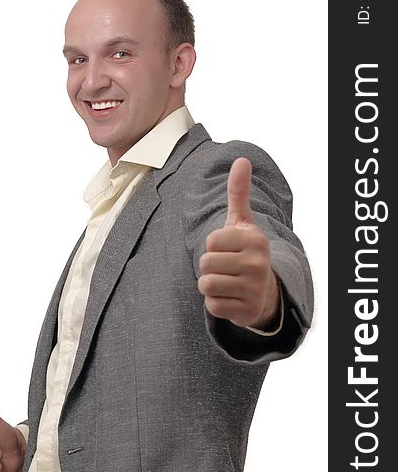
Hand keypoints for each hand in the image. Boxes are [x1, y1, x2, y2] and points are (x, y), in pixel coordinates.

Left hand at [198, 158, 279, 329]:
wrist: (265, 291)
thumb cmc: (245, 251)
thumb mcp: (242, 223)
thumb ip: (238, 193)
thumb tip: (241, 160)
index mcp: (255, 240)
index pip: (211, 241)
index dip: (213, 246)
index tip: (227, 249)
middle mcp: (258, 264)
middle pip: (205, 263)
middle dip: (209, 266)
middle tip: (225, 268)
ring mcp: (254, 289)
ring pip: (206, 285)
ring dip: (209, 285)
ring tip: (226, 282)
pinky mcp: (247, 311)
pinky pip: (212, 306)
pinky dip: (215, 303)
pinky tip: (230, 298)